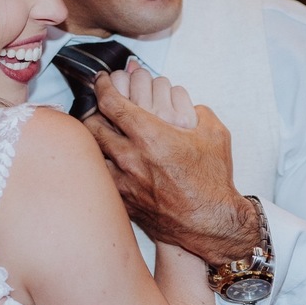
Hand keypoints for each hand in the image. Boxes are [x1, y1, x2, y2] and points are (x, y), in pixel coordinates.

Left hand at [85, 71, 257, 265]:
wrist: (211, 223)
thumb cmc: (213, 181)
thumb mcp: (214, 134)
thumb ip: (197, 110)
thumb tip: (187, 105)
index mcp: (150, 135)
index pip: (110, 102)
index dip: (102, 86)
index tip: (102, 81)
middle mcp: (130, 157)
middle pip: (91, 124)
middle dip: (92, 110)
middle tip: (98, 106)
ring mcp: (123, 181)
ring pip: (91, 152)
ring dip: (94, 140)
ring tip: (101, 134)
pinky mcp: (123, 201)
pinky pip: (101, 177)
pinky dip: (103, 165)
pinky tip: (111, 162)